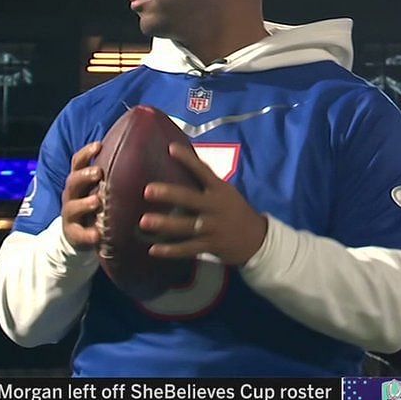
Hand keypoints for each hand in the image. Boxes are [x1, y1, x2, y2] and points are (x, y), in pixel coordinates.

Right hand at [61, 141, 102, 250]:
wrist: (79, 234)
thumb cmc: (95, 205)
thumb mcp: (99, 188)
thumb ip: (111, 175)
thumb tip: (137, 154)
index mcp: (79, 181)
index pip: (77, 163)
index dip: (86, 153)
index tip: (99, 145)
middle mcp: (72, 195)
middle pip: (73, 181)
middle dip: (84, 175)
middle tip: (98, 173)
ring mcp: (70, 214)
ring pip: (72, 207)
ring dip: (84, 203)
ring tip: (96, 202)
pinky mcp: (73, 233)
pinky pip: (78, 234)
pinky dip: (87, 235)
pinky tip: (97, 235)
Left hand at [140, 143, 267, 265]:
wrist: (256, 239)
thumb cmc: (233, 210)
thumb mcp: (225, 192)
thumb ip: (206, 182)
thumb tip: (183, 163)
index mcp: (219, 190)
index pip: (203, 171)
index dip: (187, 160)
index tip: (170, 148)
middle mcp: (215, 207)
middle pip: (190, 199)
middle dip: (169, 194)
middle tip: (147, 190)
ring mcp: (212, 228)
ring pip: (186, 226)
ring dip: (164, 224)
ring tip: (144, 222)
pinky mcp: (210, 246)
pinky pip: (188, 249)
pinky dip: (170, 250)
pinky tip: (153, 250)